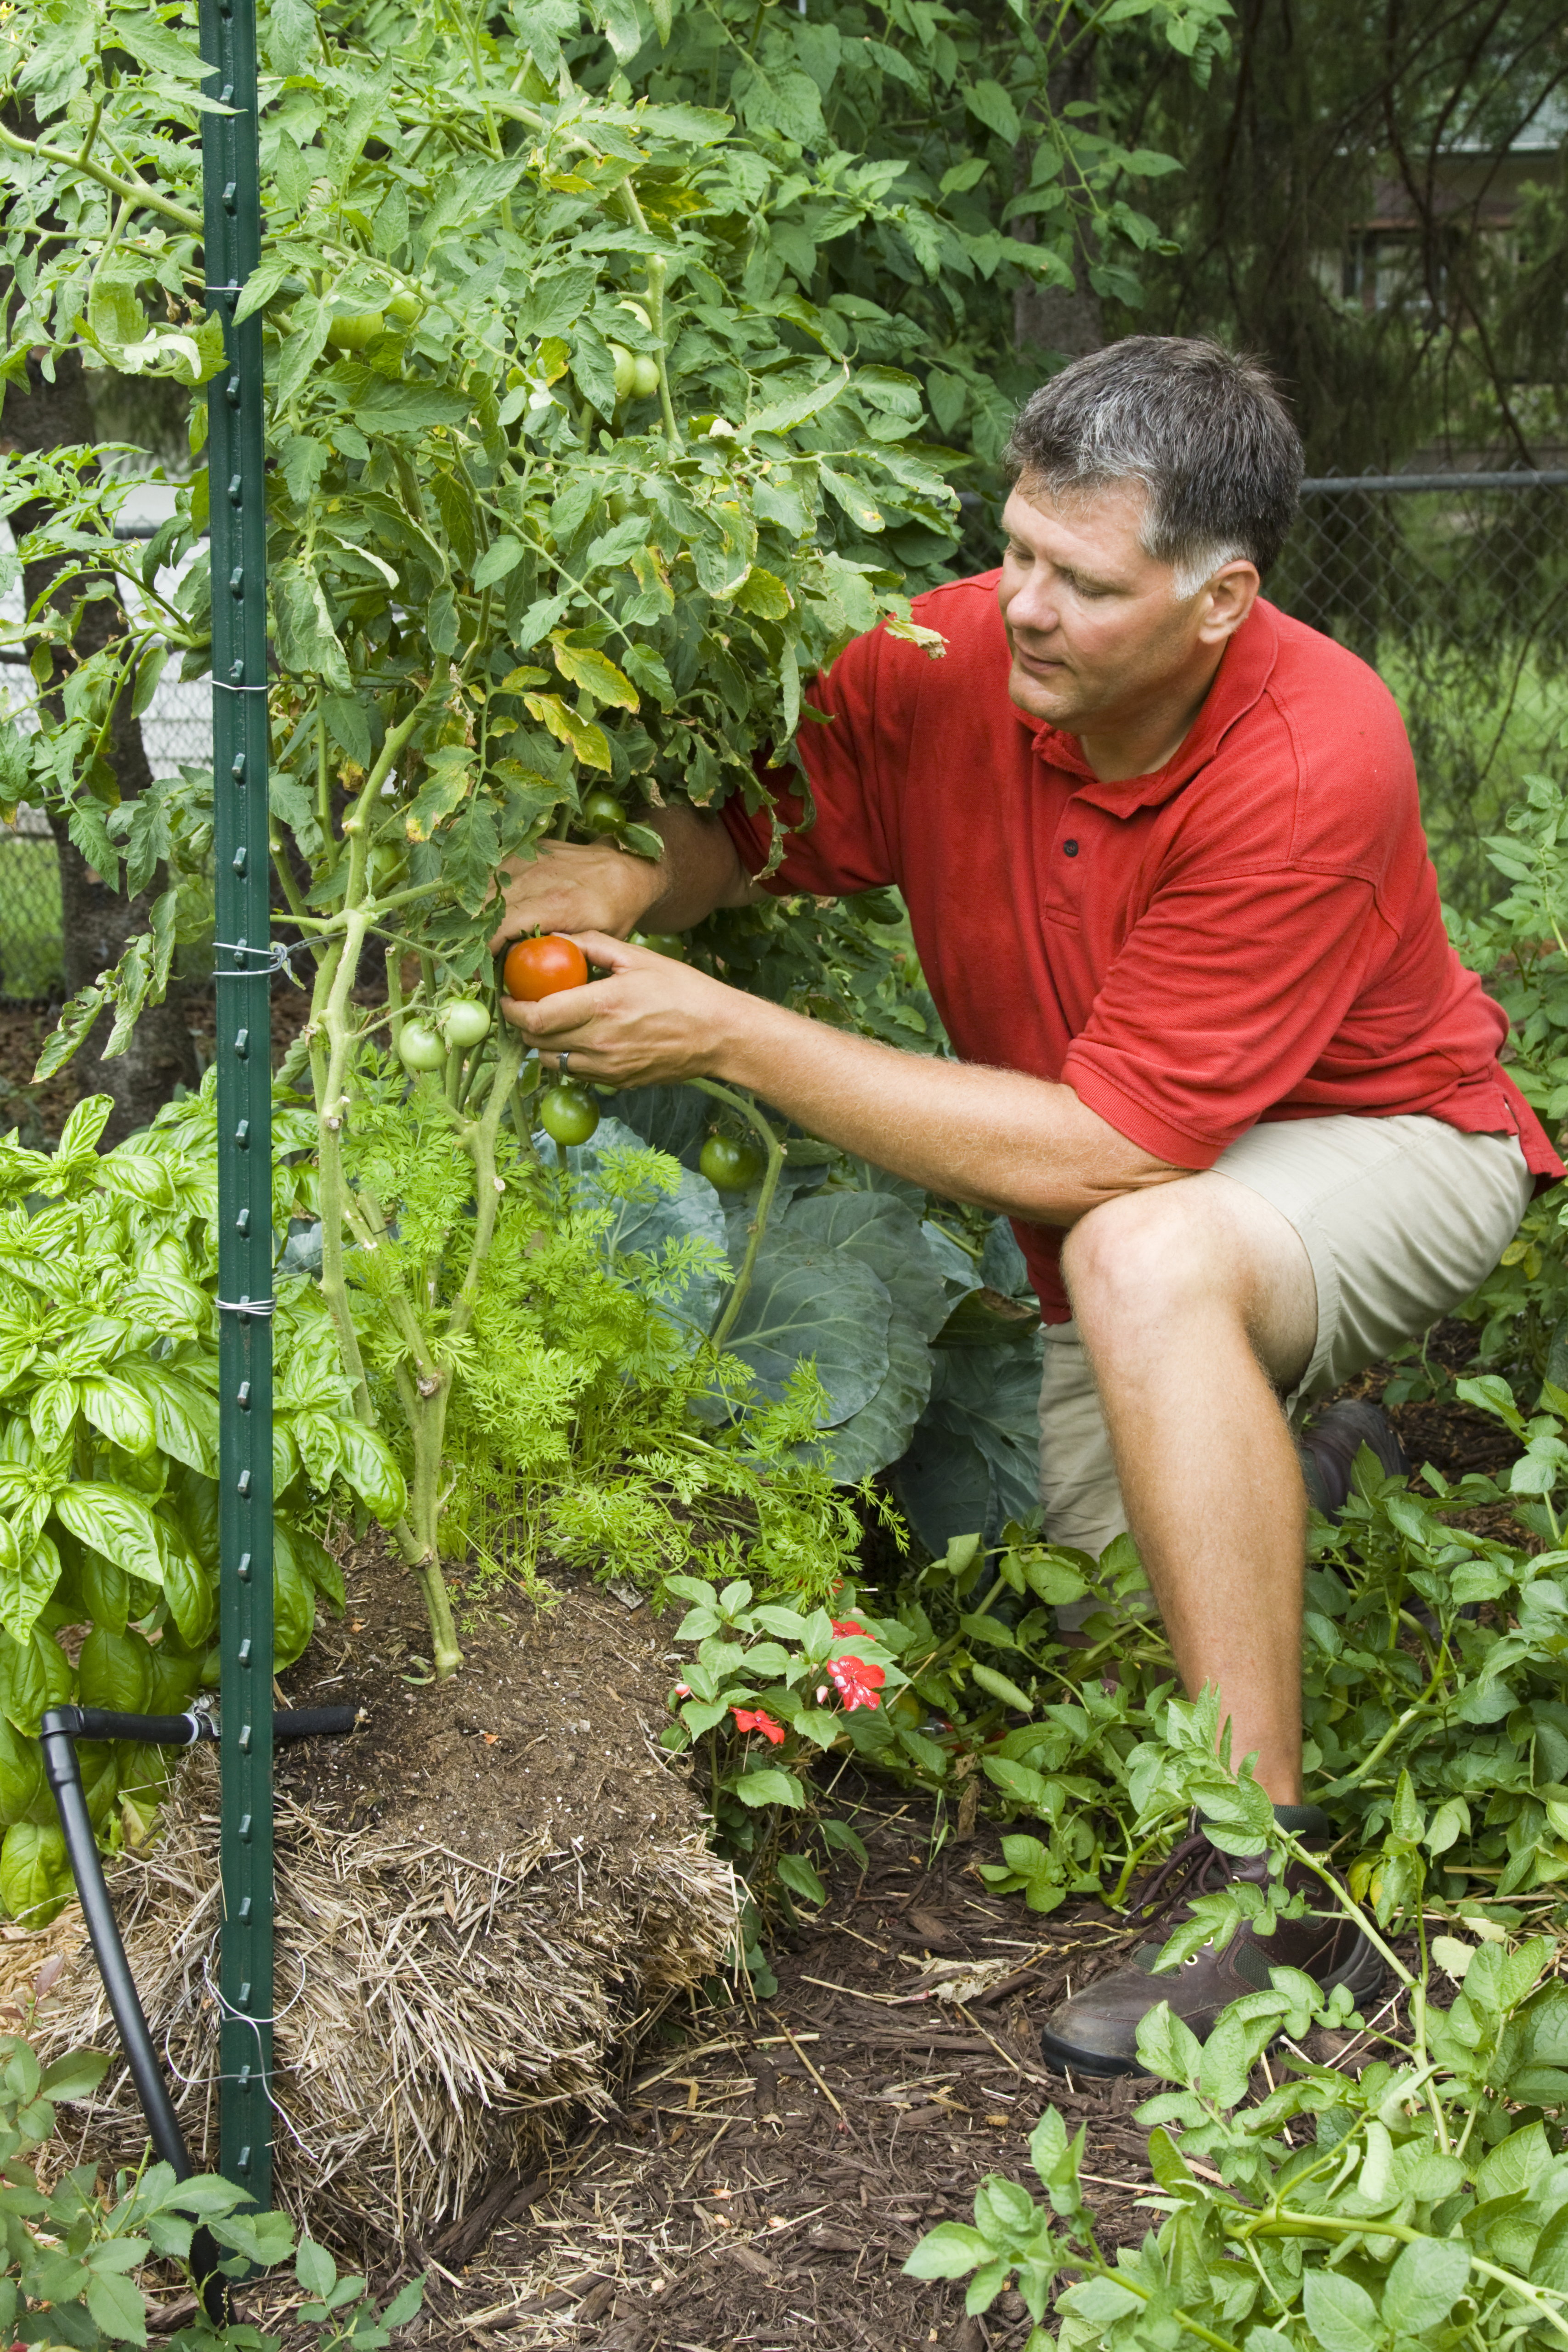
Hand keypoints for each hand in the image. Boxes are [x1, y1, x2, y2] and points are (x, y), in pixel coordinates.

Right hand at [486, 840, 665, 954]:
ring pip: (486, 888)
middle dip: (474, 933)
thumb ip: (561, 952)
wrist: (626, 870)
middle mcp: (539, 877)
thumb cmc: (614, 911)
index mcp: (557, 904)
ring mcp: (531, 860)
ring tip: (478, 936)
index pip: (503, 924)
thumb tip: (524, 969)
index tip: (479, 969)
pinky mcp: (528, 850)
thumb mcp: (595, 939)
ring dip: (478, 913)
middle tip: (473, 956)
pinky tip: (491, 911)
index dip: (484, 948)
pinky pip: (495, 872)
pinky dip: (489, 892)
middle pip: (487, 906)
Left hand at [498, 931, 761, 1085]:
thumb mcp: (638, 958)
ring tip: (551, 1023)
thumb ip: (593, 946)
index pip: (536, 1017)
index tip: (508, 996)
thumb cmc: (683, 991)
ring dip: (543, 1044)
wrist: (719, 1034)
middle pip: (537, 1042)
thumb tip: (557, 937)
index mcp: (602, 1007)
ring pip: (552, 1062)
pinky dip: (568, 1057)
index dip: (513, 1009)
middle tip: (524, 1006)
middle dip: (522, 1025)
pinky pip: (577, 1073)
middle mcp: (600, 1042)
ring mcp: (608, 1068)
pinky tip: (580, 1038)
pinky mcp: (617, 1083)